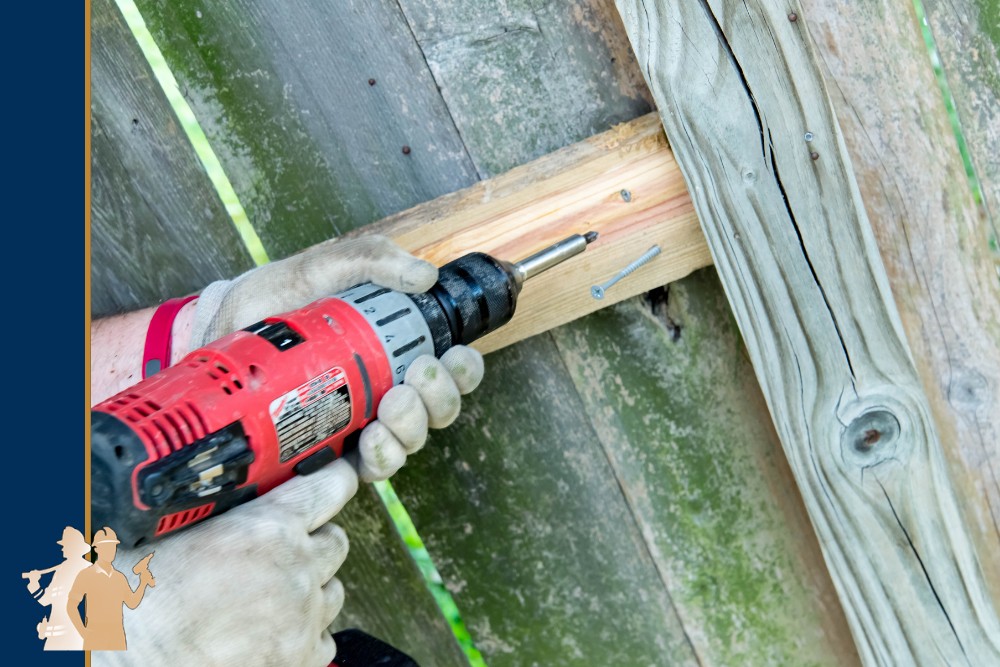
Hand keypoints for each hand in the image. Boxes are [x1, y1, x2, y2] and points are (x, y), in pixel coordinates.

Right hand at [93, 460, 357, 666]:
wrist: (126, 663)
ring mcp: (302, 619)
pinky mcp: (300, 660)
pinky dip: (308, 634)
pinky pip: (325, 639)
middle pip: (336, 541)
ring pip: (334, 592)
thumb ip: (193, 504)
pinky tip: (275, 631)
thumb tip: (190, 479)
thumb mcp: (159, 534)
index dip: (334, 477)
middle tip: (285, 546)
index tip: (333, 474)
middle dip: (315, 540)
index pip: (330, 485)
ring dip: (312, 587)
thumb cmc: (133, 607)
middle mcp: (294, 571)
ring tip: (274, 593)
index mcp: (265, 529)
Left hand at [189, 234, 484, 481]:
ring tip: (391, 405)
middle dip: (440, 396)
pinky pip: (376, 468)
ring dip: (414, 424)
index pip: (446, 366)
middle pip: (440, 408)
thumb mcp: (317, 270)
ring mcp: (361, 425)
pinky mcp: (334, 455)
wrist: (213, 339)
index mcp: (390, 350)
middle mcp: (383, 391)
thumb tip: (424, 275)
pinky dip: (384, 456)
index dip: (463, 368)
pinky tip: (372, 440)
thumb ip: (368, 260)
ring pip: (414, 439)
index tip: (451, 355)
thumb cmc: (268, 305)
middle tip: (416, 375)